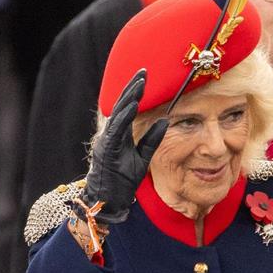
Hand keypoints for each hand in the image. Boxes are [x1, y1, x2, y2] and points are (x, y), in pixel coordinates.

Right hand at [78, 69, 167, 223]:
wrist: (110, 201)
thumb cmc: (123, 181)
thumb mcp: (143, 158)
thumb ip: (152, 139)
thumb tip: (165, 121)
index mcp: (118, 135)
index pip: (127, 108)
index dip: (135, 92)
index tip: (145, 77)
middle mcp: (110, 135)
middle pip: (121, 105)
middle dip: (132, 88)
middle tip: (144, 71)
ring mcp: (107, 141)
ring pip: (118, 114)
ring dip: (129, 97)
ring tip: (140, 83)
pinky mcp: (107, 150)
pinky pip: (116, 130)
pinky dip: (124, 116)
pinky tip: (133, 104)